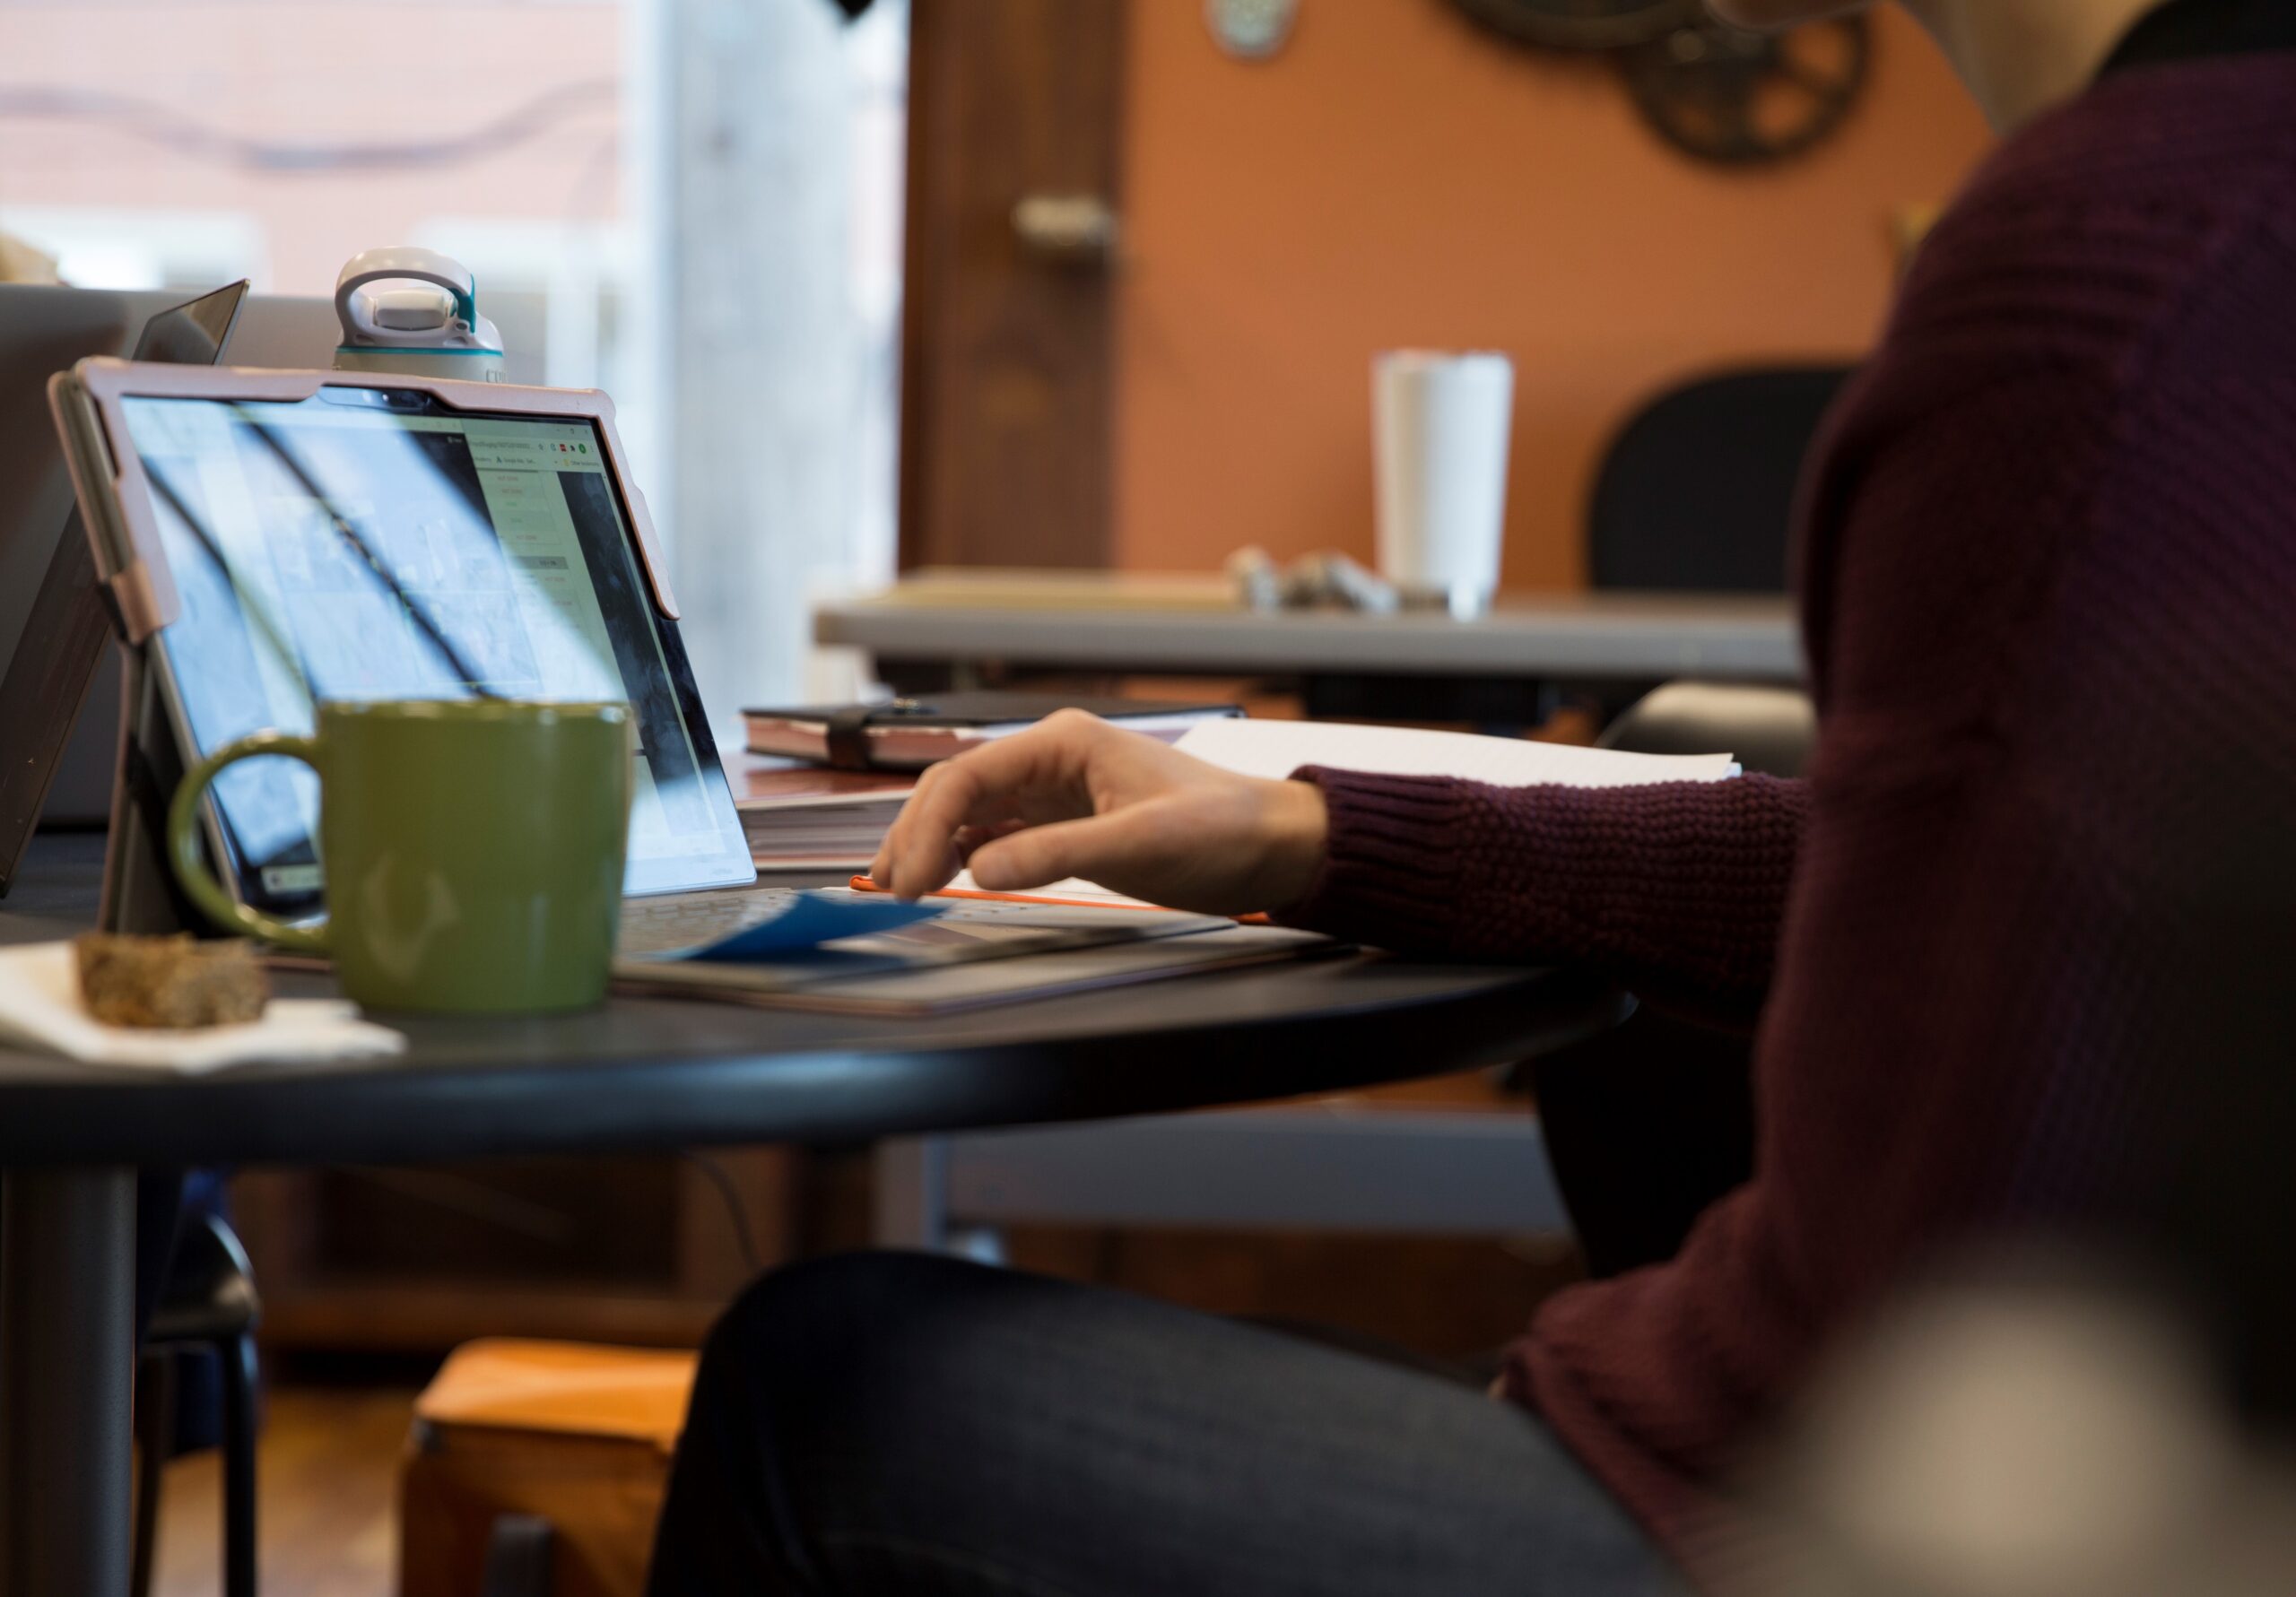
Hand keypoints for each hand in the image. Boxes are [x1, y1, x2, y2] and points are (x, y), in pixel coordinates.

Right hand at [869, 711, 1328, 915]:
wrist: (1272, 846)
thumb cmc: (1221, 829)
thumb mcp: (1138, 843)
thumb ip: (1056, 853)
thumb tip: (979, 869)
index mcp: (1064, 743)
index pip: (967, 776)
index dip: (925, 826)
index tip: (908, 877)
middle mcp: (1052, 759)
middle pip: (957, 790)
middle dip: (915, 835)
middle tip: (891, 887)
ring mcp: (1056, 791)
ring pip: (970, 811)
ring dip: (931, 844)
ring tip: (899, 884)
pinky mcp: (1067, 823)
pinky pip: (998, 833)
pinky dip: (963, 854)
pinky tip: (944, 877)